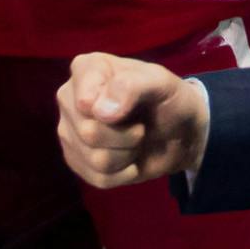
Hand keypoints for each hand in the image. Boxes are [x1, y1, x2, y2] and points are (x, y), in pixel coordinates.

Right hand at [56, 52, 210, 189]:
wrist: (179, 132)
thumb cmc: (168, 98)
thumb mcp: (160, 82)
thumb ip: (131, 86)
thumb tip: (99, 112)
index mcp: (85, 69)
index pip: (84, 101)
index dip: (116, 111)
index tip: (138, 106)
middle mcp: (69, 98)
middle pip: (88, 132)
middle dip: (126, 137)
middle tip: (140, 127)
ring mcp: (69, 131)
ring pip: (94, 159)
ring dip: (127, 156)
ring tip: (136, 141)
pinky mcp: (77, 160)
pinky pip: (97, 179)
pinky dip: (123, 175)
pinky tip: (130, 160)